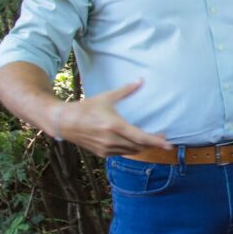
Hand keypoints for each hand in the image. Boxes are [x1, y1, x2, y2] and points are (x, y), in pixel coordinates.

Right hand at [57, 80, 171, 156]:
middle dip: (151, 143)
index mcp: (115, 126)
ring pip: (131, 151)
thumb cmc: (86, 107)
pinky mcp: (101, 153)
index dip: (156, 142)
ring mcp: (106, 148)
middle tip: (161, 138)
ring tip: (149, 140)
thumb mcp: (107, 97)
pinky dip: (129, 149)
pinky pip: (121, 153)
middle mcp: (111, 140)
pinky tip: (133, 142)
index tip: (168, 144)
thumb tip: (141, 80)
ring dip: (141, 147)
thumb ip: (126, 90)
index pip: (141, 137)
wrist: (64, 122)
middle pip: (139, 146)